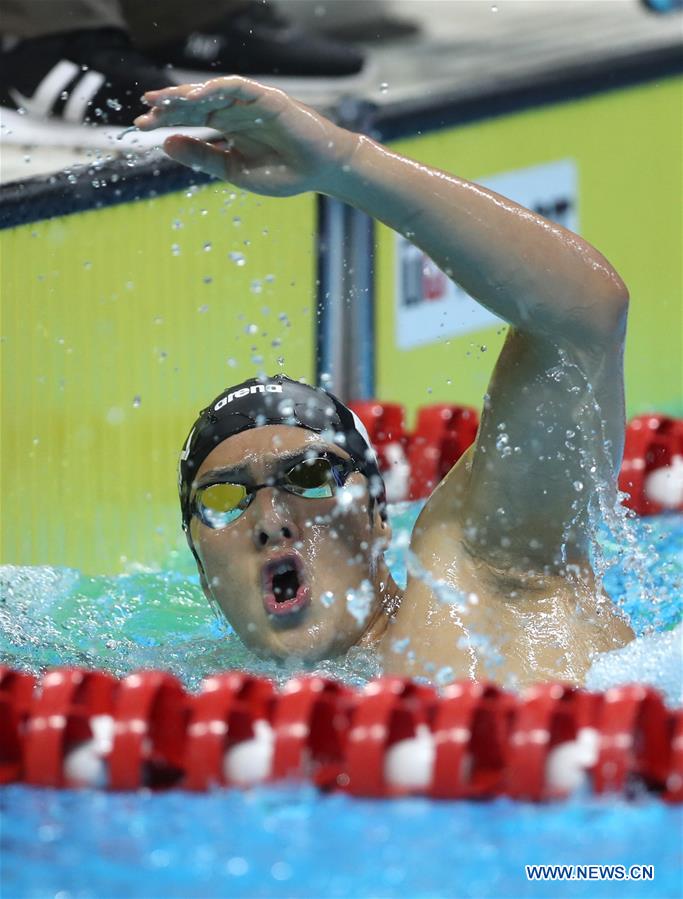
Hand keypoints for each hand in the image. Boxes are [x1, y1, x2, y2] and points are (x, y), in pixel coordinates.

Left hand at [134, 76, 356, 196]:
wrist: (321, 172)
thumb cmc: (284, 173)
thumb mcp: (234, 170)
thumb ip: (203, 158)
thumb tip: (166, 145)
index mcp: (228, 129)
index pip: (191, 120)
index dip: (166, 121)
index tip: (141, 127)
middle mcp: (235, 112)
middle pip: (196, 104)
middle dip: (169, 106)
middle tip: (144, 111)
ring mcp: (250, 103)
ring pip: (211, 93)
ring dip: (186, 96)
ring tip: (162, 103)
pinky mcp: (267, 98)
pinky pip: (237, 87)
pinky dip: (216, 89)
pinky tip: (197, 97)